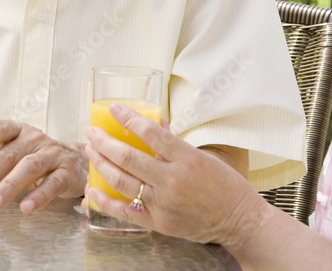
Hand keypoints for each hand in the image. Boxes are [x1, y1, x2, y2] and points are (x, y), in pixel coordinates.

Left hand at [0, 120, 86, 213]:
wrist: (73, 163)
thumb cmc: (30, 159)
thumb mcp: (4, 159)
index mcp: (17, 131)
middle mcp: (35, 138)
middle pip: (8, 155)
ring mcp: (53, 154)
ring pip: (29, 167)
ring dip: (9, 186)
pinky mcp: (67, 172)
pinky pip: (53, 183)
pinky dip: (39, 196)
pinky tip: (26, 208)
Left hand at [83, 102, 269, 248]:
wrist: (240, 220)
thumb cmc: (225, 186)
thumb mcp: (204, 156)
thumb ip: (175, 142)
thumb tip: (153, 122)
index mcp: (187, 158)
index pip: (150, 132)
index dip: (128, 118)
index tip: (113, 108)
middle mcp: (172, 180)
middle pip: (128, 157)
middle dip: (104, 142)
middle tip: (92, 132)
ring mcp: (164, 203)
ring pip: (122, 181)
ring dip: (101, 164)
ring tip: (91, 151)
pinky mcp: (160, 222)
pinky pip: (126, 211)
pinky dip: (106, 202)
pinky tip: (92, 191)